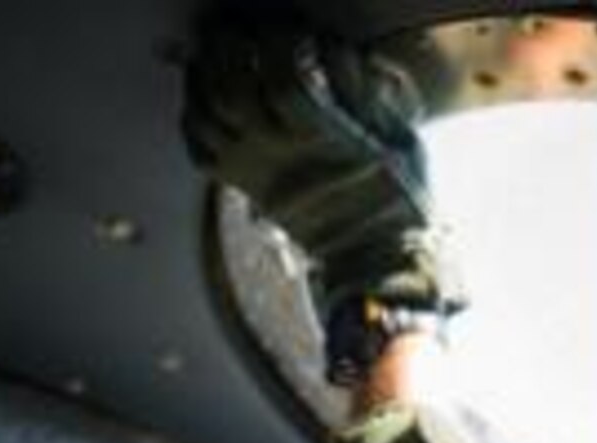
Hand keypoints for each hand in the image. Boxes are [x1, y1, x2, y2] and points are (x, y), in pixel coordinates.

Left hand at [182, 20, 462, 366]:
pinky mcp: (241, 183)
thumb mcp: (404, 139)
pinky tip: (206, 96)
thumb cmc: (396, 199)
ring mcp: (253, 168)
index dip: (283, 42)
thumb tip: (350, 56)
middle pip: (232, 85)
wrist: (373, 256)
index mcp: (322, 138)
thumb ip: (377, 92)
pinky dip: (193, 113)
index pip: (283, 75)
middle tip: (245, 31)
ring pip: (205, 110)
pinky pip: (197, 144)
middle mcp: (278, 152)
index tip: (294, 31)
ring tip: (217, 53)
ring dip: (205, 74)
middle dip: (233, 48)